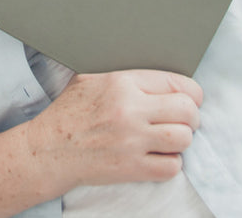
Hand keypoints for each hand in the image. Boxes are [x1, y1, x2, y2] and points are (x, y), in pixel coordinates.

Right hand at [26, 70, 201, 189]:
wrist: (50, 149)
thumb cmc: (69, 112)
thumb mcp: (91, 78)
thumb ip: (124, 74)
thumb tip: (153, 75)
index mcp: (122, 82)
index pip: (176, 82)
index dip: (191, 92)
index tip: (191, 99)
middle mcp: (131, 110)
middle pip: (187, 110)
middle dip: (192, 116)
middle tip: (185, 120)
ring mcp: (132, 141)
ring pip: (183, 138)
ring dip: (182, 140)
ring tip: (172, 138)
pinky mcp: (132, 168)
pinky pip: (171, 167)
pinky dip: (171, 163)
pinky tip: (160, 156)